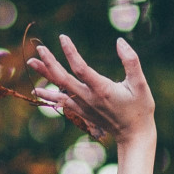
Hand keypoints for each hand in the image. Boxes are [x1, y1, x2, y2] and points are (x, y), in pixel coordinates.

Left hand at [28, 35, 155, 144]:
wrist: (134, 135)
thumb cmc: (140, 108)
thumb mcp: (141, 84)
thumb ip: (131, 61)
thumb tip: (120, 41)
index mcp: (102, 89)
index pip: (80, 68)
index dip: (70, 52)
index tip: (62, 37)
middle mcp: (89, 98)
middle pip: (63, 79)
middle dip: (50, 63)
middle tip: (39, 49)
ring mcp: (84, 106)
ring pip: (60, 89)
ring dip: (45, 76)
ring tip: (32, 63)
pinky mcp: (83, 112)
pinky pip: (62, 102)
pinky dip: (49, 95)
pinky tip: (37, 89)